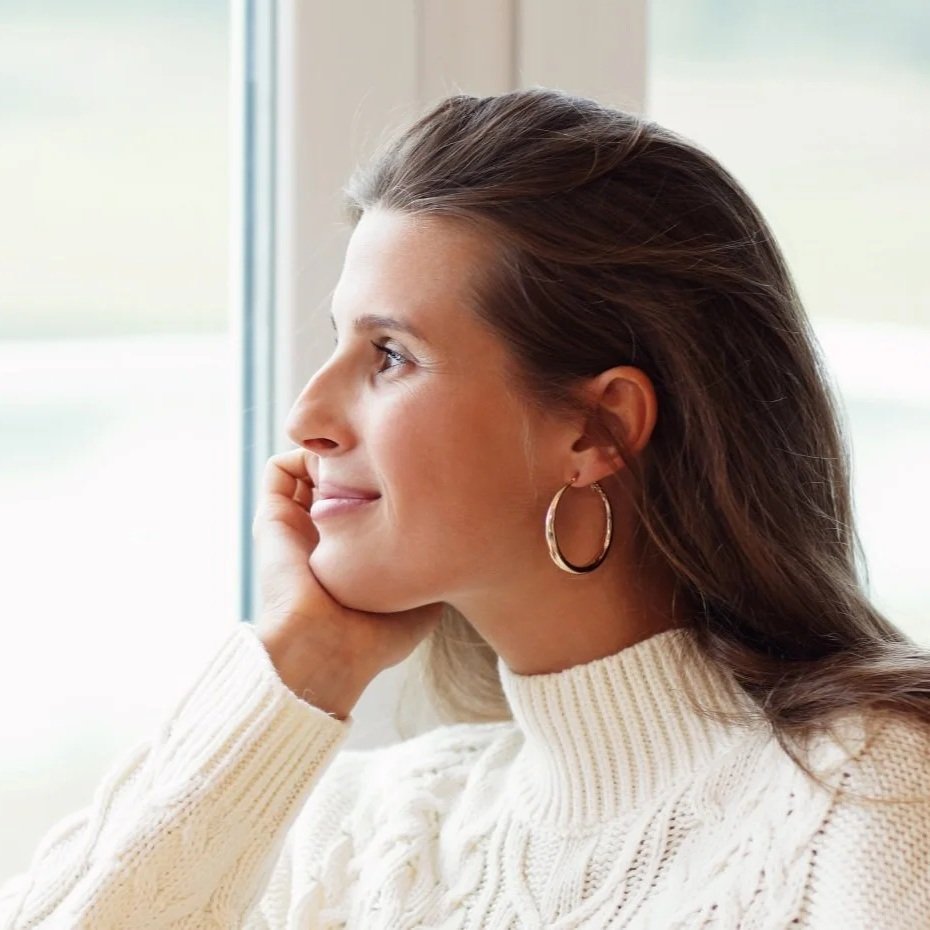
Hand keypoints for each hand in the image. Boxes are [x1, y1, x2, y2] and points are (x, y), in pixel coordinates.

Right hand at [251, 448, 443, 713]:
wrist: (329, 649)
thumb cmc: (379, 633)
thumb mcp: (422, 596)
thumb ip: (437, 562)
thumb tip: (463, 532)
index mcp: (357, 549)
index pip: (368, 498)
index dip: (392, 476)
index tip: (418, 466)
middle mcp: (326, 532)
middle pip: (339, 475)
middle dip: (364, 454)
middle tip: (390, 446)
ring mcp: (298, 523)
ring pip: (310, 466)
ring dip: (331, 448)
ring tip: (359, 446)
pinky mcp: (273, 518)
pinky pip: (279, 469)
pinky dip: (302, 453)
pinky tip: (333, 456)